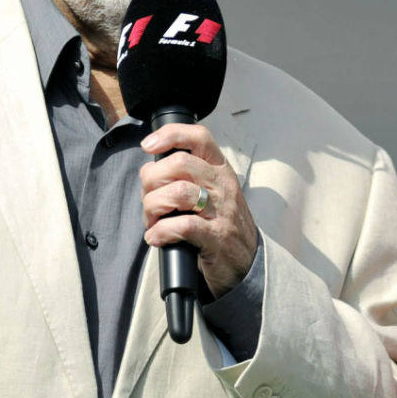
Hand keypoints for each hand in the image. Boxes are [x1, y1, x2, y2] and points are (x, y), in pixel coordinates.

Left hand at [139, 123, 257, 296]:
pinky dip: (161, 232)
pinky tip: (156, 237)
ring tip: (152, 220)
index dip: (170, 135)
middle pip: (179, 163)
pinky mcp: (216, 238)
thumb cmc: (221, 224)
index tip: (149, 145)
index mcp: (220, 169)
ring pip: (178, 192)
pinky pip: (183, 226)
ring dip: (153, 207)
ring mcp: (222, 211)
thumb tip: (150, 172)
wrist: (248, 262)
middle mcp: (222, 185)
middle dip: (151, 180)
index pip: (199, 138)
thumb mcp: (212, 191)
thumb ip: (188, 176)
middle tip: (149, 199)